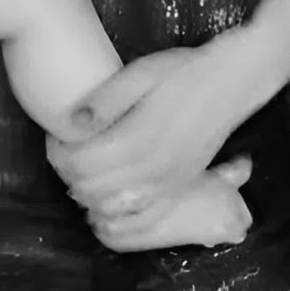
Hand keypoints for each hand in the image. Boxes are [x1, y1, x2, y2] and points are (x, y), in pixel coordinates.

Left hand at [46, 36, 264, 236]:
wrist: (234, 81)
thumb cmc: (185, 71)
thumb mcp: (142, 73)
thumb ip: (105, 100)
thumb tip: (69, 124)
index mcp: (138, 139)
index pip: (81, 164)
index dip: (58, 154)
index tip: (55, 137)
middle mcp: (152, 170)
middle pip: (90, 189)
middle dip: (68, 174)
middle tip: (64, 151)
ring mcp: (167, 184)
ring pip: (112, 208)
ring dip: (89, 196)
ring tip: (83, 172)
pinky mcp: (179, 189)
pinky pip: (142, 219)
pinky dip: (118, 219)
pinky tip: (106, 205)